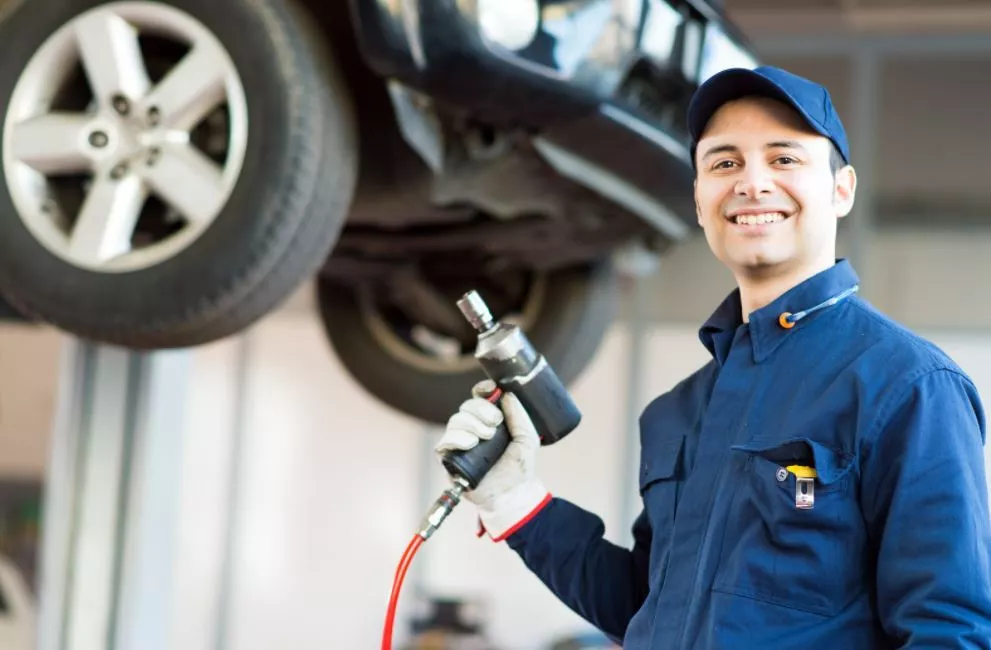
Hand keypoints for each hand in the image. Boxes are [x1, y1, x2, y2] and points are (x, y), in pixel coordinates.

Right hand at [435, 380, 550, 539]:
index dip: (482, 390)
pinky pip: (444, 442)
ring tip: (486, 437)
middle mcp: (473, 428)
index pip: (479, 397)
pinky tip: (471, 443)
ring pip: (455, 421)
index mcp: (490, 420)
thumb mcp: (527, 439)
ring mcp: (460, 443)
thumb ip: (520, 416)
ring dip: (471, 424)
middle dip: (481, 410)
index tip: (491, 390)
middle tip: (495, 422)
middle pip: (466, 406)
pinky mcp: (450, 459)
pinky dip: (456, 438)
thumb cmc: (520, 467)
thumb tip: (507, 395)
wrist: (513, 494)